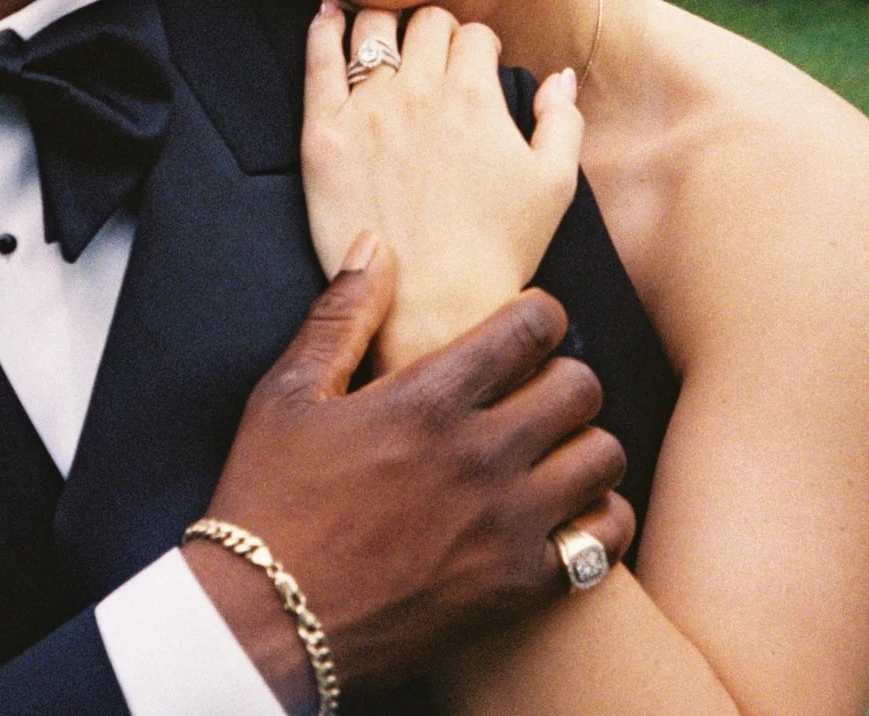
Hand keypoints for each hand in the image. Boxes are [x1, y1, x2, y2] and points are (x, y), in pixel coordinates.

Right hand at [187, 241, 635, 703]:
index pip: (533, 327)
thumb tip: (375, 245)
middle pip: (582, 388)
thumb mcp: (286, 395)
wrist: (265, 622)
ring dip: (585, 446)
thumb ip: (340, 316)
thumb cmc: (269, 502)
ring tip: (553, 452)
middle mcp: (479, 455)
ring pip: (603, 458)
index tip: (527, 330)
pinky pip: (603, 540)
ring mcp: (506, 524)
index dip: (540, 316)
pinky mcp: (517, 586)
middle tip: (538, 392)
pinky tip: (564, 515)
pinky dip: (596, 522)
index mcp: (427, 399)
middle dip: (565, 378)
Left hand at [303, 2, 582, 368]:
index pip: (475, 33)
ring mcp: (367, 109)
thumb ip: (563, 119)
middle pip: (426, 20)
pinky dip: (323, 25)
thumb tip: (559, 76)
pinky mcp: (323, 133)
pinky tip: (329, 15)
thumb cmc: (498, 252)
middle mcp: (419, 90)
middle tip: (433, 56)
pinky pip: (317, 57)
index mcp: (475, 94)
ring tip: (386, 33)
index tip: (475, 66)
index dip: (478, 47)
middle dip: (435, 30)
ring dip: (385, 20)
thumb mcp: (555, 185)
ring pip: (373, 25)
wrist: (431, 309)